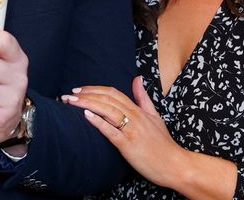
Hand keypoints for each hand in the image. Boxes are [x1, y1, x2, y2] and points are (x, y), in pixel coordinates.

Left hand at [62, 76, 187, 188]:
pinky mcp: (129, 145)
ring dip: (87, 104)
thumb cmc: (163, 144)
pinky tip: (86, 115)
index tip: (79, 89)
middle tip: (68, 95)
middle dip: (85, 95)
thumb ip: (143, 98)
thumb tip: (137, 79)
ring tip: (70, 102)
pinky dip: (99, 122)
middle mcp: (134, 117)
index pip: (113, 93)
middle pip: (107, 99)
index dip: (94, 89)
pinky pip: (112, 131)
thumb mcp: (155, 116)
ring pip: (107, 111)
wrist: (175, 165)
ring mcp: (131, 130)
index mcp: (138, 110)